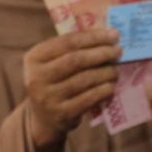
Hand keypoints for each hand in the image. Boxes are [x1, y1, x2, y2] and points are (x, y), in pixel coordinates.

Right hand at [24, 29, 120, 151]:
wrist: (43, 117)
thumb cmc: (53, 82)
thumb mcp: (51, 63)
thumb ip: (70, 49)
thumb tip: (105, 35)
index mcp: (34, 58)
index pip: (67, 42)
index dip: (93, 37)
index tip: (113, 34)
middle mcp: (37, 77)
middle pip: (76, 60)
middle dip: (102, 53)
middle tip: (118, 51)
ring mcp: (48, 98)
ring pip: (85, 79)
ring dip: (106, 72)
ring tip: (115, 70)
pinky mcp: (62, 114)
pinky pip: (90, 98)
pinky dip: (104, 90)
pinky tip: (110, 86)